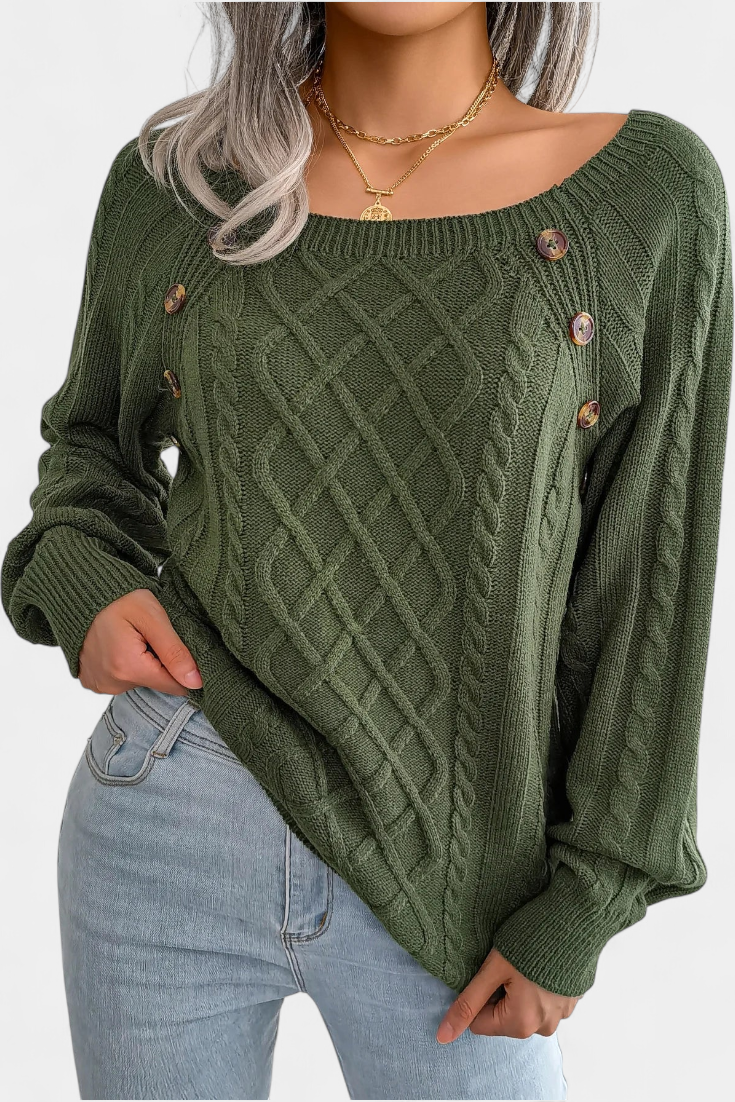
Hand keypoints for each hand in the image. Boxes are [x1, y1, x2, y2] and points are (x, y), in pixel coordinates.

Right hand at [78, 589, 202, 696]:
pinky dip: (125, 666)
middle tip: (148, 636)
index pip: (174, 686)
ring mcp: (99, 684)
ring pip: (139, 682)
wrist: (84, 592)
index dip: (182, 667)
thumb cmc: (120, 599)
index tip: (175, 646)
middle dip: (159, 663)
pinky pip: (120, 680)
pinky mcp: (92, 681)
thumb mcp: (153, 618)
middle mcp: (111, 683)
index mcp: (128, 668)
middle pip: (155, 683)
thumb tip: (195, 682)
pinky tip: (119, 646)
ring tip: (132, 638)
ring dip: (142, 664)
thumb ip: (175, 652)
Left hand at [436, 948, 578, 1042]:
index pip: (479, 1022)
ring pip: (522, 1009)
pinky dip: (537, 986)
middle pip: (502, 1017)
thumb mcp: (492, 970)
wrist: (575, 918)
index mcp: (521, 1024)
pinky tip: (542, 963)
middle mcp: (543, 1028)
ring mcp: (561, 1015)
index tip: (491, 972)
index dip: (479, 994)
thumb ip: (467, 1004)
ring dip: (519, 990)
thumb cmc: (530, 941)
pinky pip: (542, 1001)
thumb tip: (443, 1036)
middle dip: (499, 993)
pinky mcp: (571, 1001)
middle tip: (509, 965)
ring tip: (526, 962)